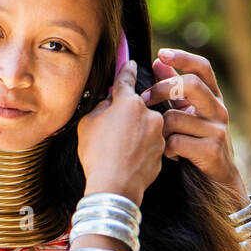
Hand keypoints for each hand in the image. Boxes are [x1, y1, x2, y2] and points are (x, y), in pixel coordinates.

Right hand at [76, 60, 164, 204]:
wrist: (115, 187)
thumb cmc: (97, 154)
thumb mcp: (88, 124)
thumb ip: (101, 105)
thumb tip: (110, 99)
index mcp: (128, 103)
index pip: (126, 79)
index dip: (127, 70)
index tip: (131, 63)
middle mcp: (148, 114)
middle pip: (137, 107)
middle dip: (127, 114)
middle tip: (112, 129)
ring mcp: (158, 134)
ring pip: (145, 126)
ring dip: (135, 132)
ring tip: (119, 149)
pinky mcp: (163, 152)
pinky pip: (150, 145)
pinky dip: (141, 149)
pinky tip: (128, 159)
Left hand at [139, 48, 248, 207]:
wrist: (219, 180)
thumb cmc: (200, 142)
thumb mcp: (190, 112)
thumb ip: (175, 87)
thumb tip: (158, 62)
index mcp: (213, 97)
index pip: (202, 68)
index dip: (183, 57)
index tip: (161, 53)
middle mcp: (219, 110)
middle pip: (191, 85)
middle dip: (162, 89)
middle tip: (144, 99)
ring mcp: (217, 129)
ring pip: (176, 117)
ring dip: (161, 129)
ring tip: (161, 140)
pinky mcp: (212, 149)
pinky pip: (177, 141)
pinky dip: (168, 149)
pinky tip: (171, 155)